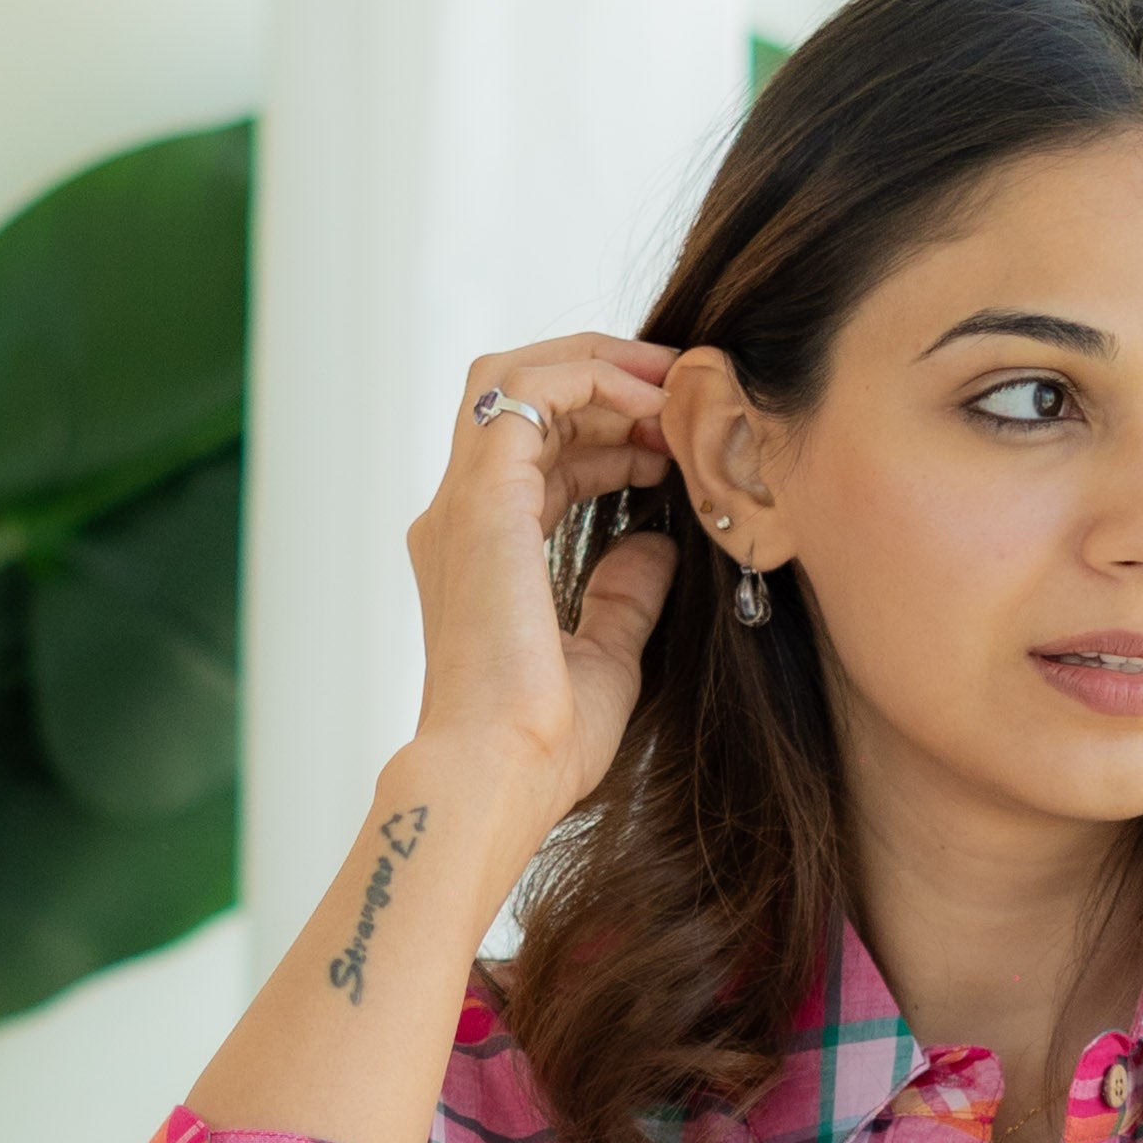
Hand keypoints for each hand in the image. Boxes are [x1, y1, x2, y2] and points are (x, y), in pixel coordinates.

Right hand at [404, 336, 679, 838]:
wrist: (498, 774)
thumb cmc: (540, 744)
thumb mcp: (605, 658)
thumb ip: (625, 597)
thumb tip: (657, 545)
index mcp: (479, 554)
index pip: (536, 458)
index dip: (607, 436)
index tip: (674, 446)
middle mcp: (459, 518)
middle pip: (522, 401)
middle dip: (605, 383)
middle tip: (683, 393)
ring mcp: (464, 502)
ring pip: (516, 378)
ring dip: (599, 368)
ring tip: (672, 386)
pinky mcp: (483, 497)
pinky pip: (530, 392)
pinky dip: (592, 380)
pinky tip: (652, 406)